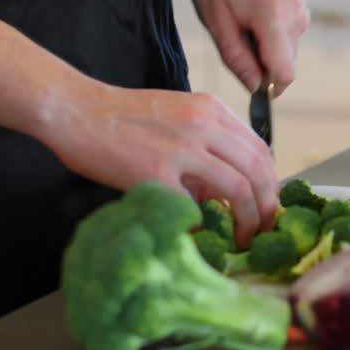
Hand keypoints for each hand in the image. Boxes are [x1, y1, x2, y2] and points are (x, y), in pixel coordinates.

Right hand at [40, 79, 277, 246]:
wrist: (78, 111)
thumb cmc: (122, 116)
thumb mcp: (178, 114)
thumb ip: (207, 142)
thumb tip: (225, 187)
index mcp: (211, 110)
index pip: (260, 149)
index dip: (271, 183)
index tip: (268, 206)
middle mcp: (204, 125)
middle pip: (258, 170)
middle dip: (268, 206)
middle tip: (264, 230)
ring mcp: (181, 149)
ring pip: (238, 188)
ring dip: (249, 220)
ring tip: (243, 238)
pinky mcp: (156, 173)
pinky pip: (194, 206)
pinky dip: (203, 225)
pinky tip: (201, 235)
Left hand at [187, 0, 308, 94]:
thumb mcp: (216, 23)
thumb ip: (238, 59)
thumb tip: (256, 88)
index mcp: (274, 17)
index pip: (284, 74)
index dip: (266, 86)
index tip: (245, 78)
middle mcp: (296, 15)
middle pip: (285, 66)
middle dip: (261, 66)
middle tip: (234, 39)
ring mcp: (301, 12)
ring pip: (285, 55)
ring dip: (263, 52)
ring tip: (241, 24)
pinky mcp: (301, 11)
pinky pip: (287, 41)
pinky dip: (268, 40)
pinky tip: (251, 18)